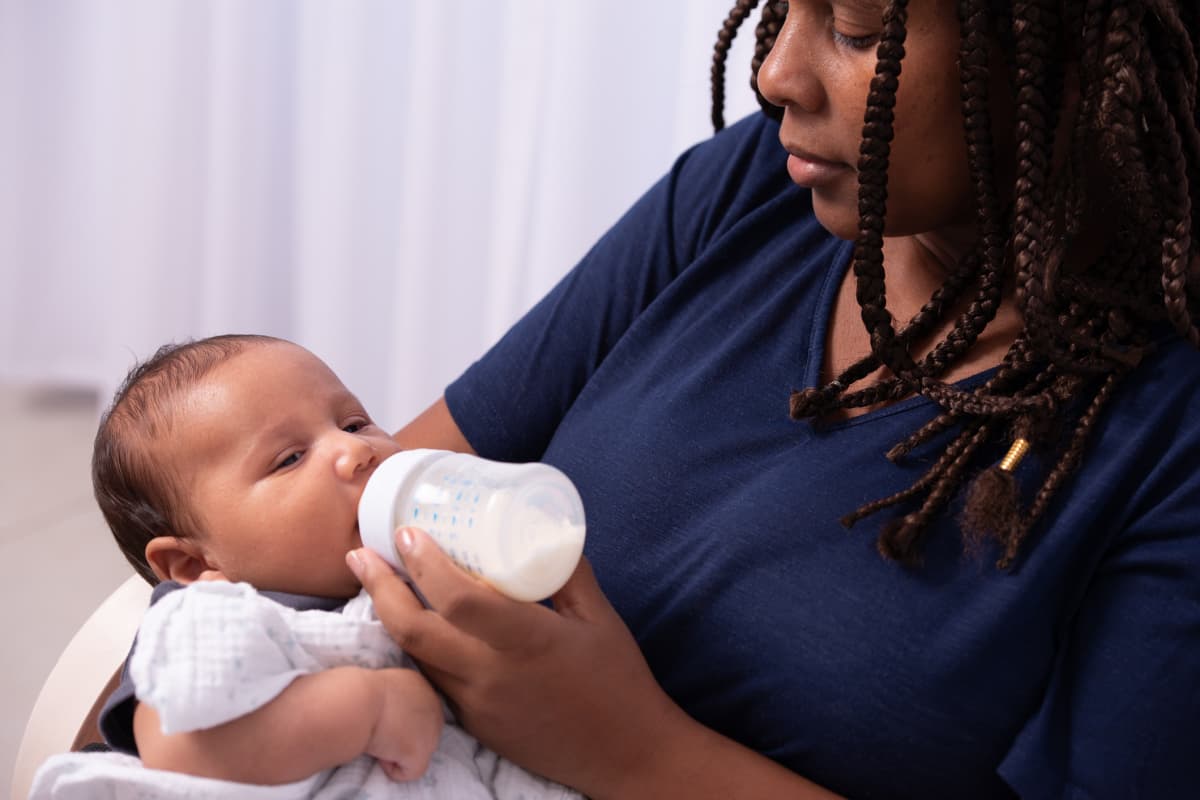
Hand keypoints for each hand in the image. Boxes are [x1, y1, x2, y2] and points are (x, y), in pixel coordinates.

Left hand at [348, 528, 689, 797]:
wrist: (624, 755)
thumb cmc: (618, 679)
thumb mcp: (600, 616)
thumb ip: (567, 572)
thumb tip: (543, 529)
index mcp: (527, 641)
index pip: (458, 600)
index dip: (424, 564)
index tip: (407, 532)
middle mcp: (492, 674)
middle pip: (414, 630)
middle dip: (378, 587)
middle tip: (359, 553)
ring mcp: (478, 704)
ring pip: (416, 656)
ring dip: (389, 616)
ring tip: (375, 580)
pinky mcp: (475, 724)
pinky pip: (435, 679)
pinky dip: (418, 646)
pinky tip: (415, 623)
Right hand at [365, 667, 443, 781]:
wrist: (356, 701)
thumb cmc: (354, 691)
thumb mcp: (377, 687)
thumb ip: (388, 698)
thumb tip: (383, 713)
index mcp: (419, 685)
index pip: (414, 711)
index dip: (395, 720)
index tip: (374, 718)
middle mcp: (433, 704)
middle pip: (421, 732)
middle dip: (400, 736)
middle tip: (375, 732)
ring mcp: (431, 730)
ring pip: (416, 752)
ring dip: (396, 752)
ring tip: (376, 741)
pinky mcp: (422, 752)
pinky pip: (410, 772)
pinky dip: (392, 769)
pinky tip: (378, 755)